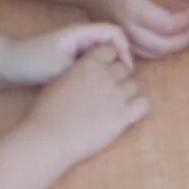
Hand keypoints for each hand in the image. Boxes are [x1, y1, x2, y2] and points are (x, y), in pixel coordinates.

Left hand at [0, 22, 132, 85]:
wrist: (5, 66)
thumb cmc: (31, 63)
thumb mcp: (60, 67)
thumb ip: (87, 67)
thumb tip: (111, 74)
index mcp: (80, 32)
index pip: (114, 32)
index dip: (125, 49)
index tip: (126, 69)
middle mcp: (81, 36)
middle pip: (112, 41)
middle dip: (122, 58)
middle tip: (123, 79)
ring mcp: (77, 46)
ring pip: (104, 52)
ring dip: (111, 65)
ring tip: (113, 85)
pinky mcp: (72, 57)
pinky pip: (94, 60)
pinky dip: (101, 70)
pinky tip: (98, 86)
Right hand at [20, 45, 148, 169]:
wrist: (46, 139)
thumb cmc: (44, 113)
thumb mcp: (59, 80)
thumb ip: (78, 71)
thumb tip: (88, 69)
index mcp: (87, 64)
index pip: (111, 49)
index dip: (108, 59)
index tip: (103, 70)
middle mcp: (105, 76)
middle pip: (123, 68)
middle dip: (117, 78)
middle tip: (106, 92)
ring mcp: (115, 96)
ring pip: (134, 85)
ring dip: (125, 93)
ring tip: (112, 106)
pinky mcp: (122, 116)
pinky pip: (144, 104)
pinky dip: (139, 106)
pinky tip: (128, 112)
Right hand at [80, 0, 188, 58]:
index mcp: (136, 9)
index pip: (169, 25)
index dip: (188, 19)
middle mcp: (127, 29)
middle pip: (162, 47)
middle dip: (184, 39)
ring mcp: (121, 38)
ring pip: (152, 55)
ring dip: (173, 47)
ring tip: (186, 32)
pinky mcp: (117, 41)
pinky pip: (141, 54)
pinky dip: (158, 50)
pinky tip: (167, 37)